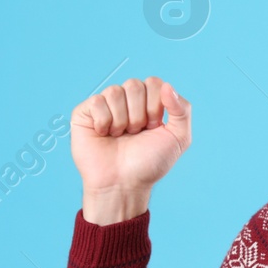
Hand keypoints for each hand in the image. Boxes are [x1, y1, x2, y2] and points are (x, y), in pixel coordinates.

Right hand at [71, 76, 192, 223]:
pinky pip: (97, 101)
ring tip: (120, 136)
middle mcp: (126, 100)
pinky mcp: (85, 112)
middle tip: (135, 134)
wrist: (124, 184)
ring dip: (122, 121)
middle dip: (139, 115)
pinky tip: (104, 134)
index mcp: (148, 102)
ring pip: (115, 91)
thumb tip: (168, 86)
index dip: (155, 106)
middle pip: (134, 85)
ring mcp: (105, 105)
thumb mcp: (178, 138)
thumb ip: (182, 110)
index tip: (153, 128)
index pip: (154, 82)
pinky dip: (104, 122)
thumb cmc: (149, 163)